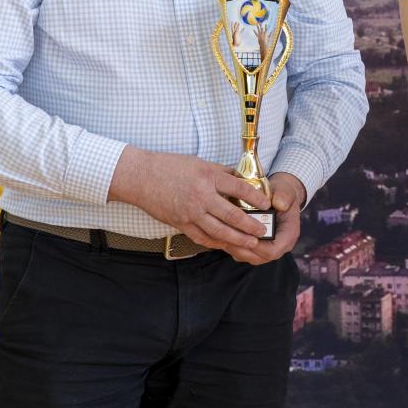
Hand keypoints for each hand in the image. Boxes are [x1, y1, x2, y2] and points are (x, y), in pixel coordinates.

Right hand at [108, 147, 272, 254]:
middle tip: (263, 230)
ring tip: (250, 243)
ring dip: (236, 238)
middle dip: (250, 224)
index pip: (238, 188)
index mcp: (208, 177)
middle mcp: (201, 196)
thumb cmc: (169, 166)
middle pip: (231, 214)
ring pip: (218, 230)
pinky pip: (202, 236)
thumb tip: (241, 179)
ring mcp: (190, 212)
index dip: (255, 197)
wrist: (140, 177)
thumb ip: (221, 172)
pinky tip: (226, 244)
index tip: (267, 203)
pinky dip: (216, 242)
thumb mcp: (199, 163)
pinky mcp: (181, 223)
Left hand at [218, 172, 304, 265]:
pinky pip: (242, 253)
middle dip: (240, 248)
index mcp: (288, 236)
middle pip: (257, 257)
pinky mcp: (256, 248)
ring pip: (248, 257)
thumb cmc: (282, 194)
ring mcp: (266, 249)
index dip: (256, 246)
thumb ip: (284, 196)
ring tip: (220, 236)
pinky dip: (232, 246)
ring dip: (233, 248)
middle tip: (224, 236)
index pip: (272, 250)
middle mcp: (279, 246)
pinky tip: (221, 236)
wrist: (279, 196)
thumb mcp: (286, 191)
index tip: (242, 234)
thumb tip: (279, 204)